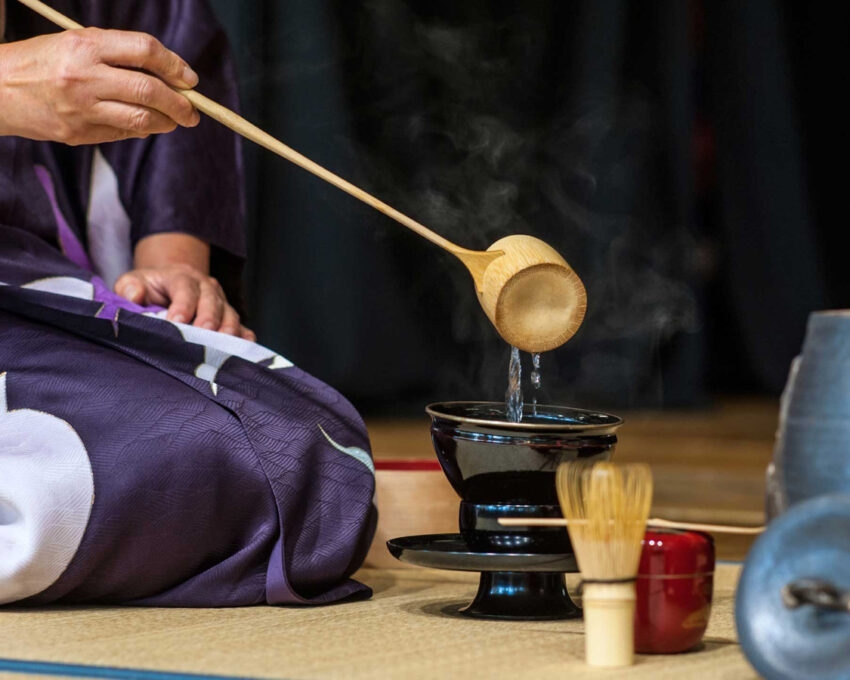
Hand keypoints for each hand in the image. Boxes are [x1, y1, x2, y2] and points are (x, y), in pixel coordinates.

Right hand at [0, 27, 199, 143]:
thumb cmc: (44, 61)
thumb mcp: (76, 43)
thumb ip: (120, 54)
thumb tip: (170, 77)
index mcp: (85, 45)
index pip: (145, 50)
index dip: (175, 66)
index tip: (189, 79)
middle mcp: (83, 76)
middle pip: (150, 90)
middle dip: (181, 104)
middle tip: (193, 112)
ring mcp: (81, 108)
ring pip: (142, 120)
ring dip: (167, 123)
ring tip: (174, 121)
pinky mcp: (77, 133)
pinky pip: (122, 134)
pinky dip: (140, 131)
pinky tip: (144, 126)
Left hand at [114, 264, 255, 340]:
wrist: (169, 285)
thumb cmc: (149, 288)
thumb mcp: (132, 282)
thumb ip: (128, 287)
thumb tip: (134, 297)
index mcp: (182, 277)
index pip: (185, 288)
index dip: (182, 304)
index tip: (176, 322)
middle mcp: (206, 287)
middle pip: (212, 301)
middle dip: (209, 318)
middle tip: (204, 334)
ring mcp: (221, 302)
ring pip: (230, 314)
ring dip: (228, 330)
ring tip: (223, 345)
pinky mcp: (229, 318)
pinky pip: (242, 327)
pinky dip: (245, 338)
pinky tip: (246, 350)